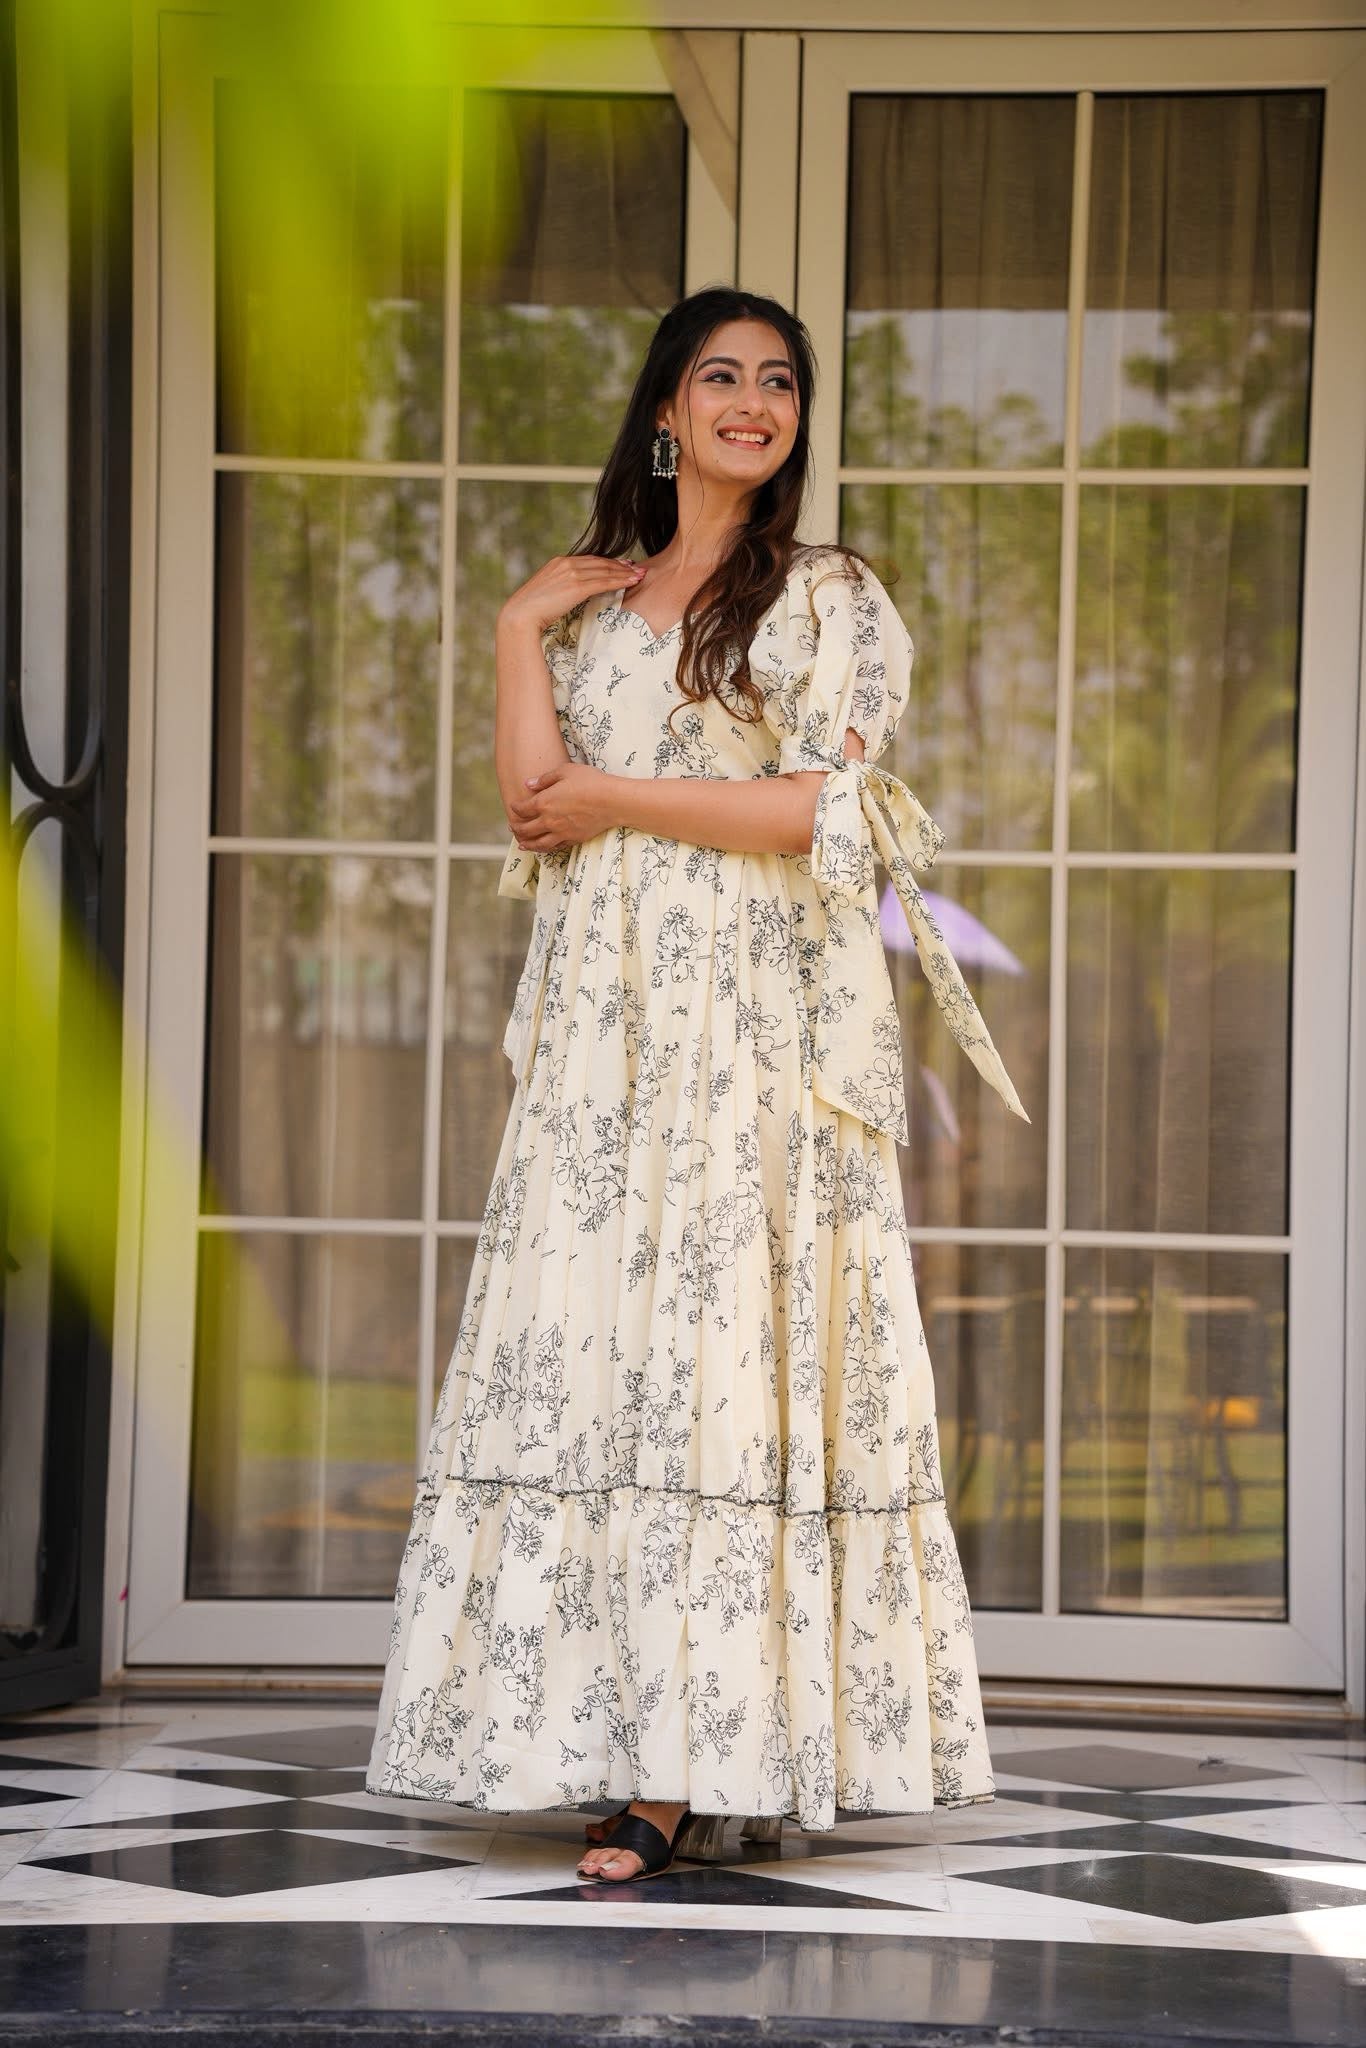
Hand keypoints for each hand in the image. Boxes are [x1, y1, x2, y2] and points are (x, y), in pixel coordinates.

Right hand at [498, 552, 643, 636]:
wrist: (520, 615)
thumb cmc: (531, 611)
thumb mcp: (547, 593)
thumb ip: (561, 588)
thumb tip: (569, 595)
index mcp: (558, 562)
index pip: (589, 560)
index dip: (608, 562)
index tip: (622, 565)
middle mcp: (566, 563)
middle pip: (600, 562)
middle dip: (620, 565)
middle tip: (636, 568)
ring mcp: (571, 573)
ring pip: (605, 570)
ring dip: (625, 572)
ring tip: (639, 575)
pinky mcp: (577, 586)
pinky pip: (604, 581)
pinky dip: (620, 581)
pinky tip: (631, 582)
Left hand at [506, 762, 619, 851]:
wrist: (612, 801)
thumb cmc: (590, 782)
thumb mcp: (565, 771)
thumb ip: (545, 779)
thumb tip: (528, 784)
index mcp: (543, 802)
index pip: (522, 809)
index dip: (515, 808)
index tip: (513, 807)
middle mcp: (549, 820)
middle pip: (526, 830)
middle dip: (516, 828)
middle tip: (512, 827)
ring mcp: (561, 832)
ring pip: (538, 844)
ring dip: (528, 844)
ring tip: (522, 845)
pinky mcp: (574, 839)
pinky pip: (556, 847)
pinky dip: (547, 848)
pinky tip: (545, 846)